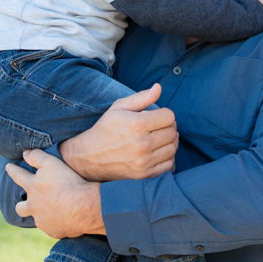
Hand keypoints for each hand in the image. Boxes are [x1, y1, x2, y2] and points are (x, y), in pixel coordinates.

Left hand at [6, 149, 104, 238]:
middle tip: (26, 204)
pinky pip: (53, 228)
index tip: (8, 167)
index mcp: (32, 188)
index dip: (13, 170)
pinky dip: (57, 223)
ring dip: (43, 215)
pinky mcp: (54, 232)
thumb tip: (25, 153)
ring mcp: (43, 221)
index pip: (18, 176)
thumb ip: (36, 156)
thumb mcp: (52, 163)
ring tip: (54, 211)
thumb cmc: (67, 182)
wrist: (83, 206)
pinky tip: (66, 219)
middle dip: (21, 205)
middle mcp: (34, 206)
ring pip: (38, 219)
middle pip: (20, 208)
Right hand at [59, 83, 177, 180]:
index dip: (164, 114)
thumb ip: (141, 97)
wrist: (89, 156)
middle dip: (168, 127)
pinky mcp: (144, 174)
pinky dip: (168, 157)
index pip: (169, 116)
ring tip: (159, 138)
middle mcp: (142, 143)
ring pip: (173, 148)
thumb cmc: (106, 128)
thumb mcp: (119, 107)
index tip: (156, 116)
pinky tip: (158, 151)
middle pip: (172, 132)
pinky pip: (169, 164)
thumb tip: (158, 87)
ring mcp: (144, 160)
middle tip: (158, 127)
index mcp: (137, 124)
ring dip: (169, 141)